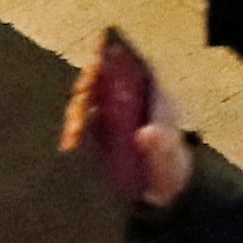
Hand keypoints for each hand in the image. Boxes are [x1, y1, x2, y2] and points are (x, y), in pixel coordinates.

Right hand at [61, 44, 190, 210]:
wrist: (164, 193)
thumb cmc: (172, 166)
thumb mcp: (170, 157)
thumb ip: (161, 145)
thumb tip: (146, 135)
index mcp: (153, 95)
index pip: (133, 64)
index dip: (116, 52)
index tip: (100, 48)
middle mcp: (130, 99)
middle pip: (104, 78)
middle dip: (88, 83)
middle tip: (81, 93)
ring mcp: (113, 114)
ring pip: (89, 100)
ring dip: (77, 110)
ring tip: (73, 133)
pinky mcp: (101, 133)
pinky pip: (82, 123)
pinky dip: (73, 130)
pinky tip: (69, 144)